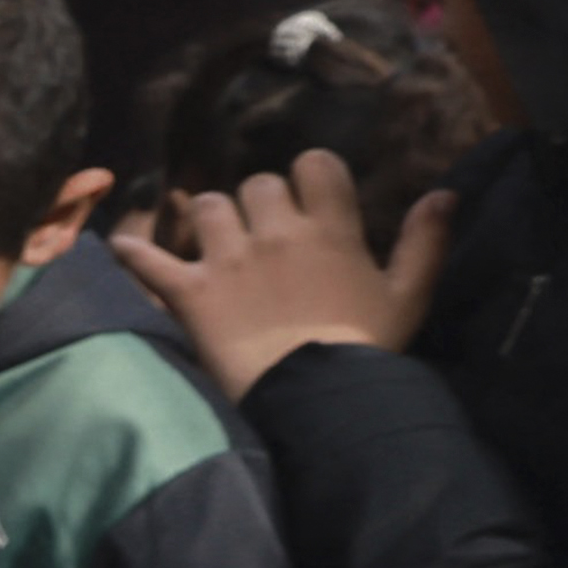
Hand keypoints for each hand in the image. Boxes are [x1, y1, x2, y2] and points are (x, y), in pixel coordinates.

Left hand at [123, 152, 448, 398]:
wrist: (318, 403)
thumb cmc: (367, 351)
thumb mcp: (408, 298)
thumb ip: (425, 242)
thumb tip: (445, 193)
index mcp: (330, 229)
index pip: (313, 164)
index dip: (311, 176)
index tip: (312, 199)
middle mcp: (275, 234)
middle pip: (257, 184)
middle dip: (261, 203)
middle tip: (266, 236)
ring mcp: (227, 260)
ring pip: (206, 207)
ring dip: (212, 221)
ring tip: (219, 247)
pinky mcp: (189, 292)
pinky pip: (147, 258)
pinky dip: (132, 253)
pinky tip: (123, 249)